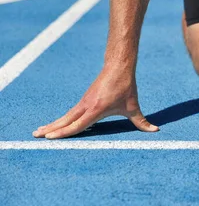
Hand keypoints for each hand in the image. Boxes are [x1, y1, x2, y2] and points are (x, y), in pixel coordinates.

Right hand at [33, 67, 158, 138]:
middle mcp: (86, 106)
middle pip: (65, 120)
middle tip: (36, 136)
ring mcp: (83, 102)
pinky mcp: (84, 100)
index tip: (50, 138)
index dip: (64, 132)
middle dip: (51, 129)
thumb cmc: (126, 87)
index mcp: (96, 109)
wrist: (118, 67)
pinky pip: (70, 113)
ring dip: (53, 124)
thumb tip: (155, 130)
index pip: (77, 125)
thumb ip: (142, 122)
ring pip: (66, 116)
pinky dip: (61, 119)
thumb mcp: (134, 106)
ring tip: (39, 131)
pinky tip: (55, 125)